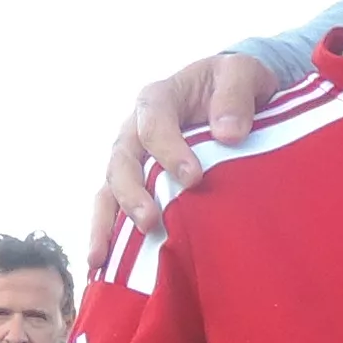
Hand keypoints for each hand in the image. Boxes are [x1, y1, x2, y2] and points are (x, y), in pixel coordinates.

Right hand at [98, 51, 275, 267]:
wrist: (233, 97)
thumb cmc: (235, 84)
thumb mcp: (242, 74)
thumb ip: (235, 96)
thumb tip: (228, 133)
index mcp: (158, 98)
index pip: (153, 122)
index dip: (168, 149)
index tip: (193, 177)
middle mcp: (135, 130)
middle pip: (121, 160)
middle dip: (131, 193)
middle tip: (151, 221)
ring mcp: (133, 160)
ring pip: (109, 189)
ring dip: (108, 222)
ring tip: (104, 257)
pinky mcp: (137, 185)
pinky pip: (113, 209)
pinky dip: (106, 237)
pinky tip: (99, 267)